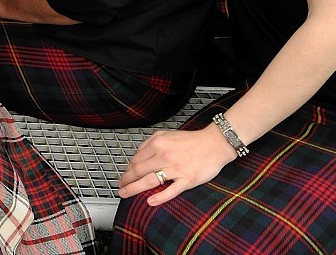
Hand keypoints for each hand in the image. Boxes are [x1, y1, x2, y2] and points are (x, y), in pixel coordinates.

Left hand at [117, 125, 235, 205]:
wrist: (214, 144)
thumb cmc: (191, 140)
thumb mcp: (166, 134)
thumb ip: (150, 143)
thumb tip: (137, 154)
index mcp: (158, 144)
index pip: (136, 159)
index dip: (127, 170)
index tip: (124, 176)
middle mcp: (164, 155)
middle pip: (138, 171)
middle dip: (126, 180)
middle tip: (120, 187)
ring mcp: (176, 169)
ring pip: (149, 181)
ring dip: (134, 189)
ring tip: (125, 194)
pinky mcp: (187, 179)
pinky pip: (171, 191)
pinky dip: (159, 197)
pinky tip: (150, 201)